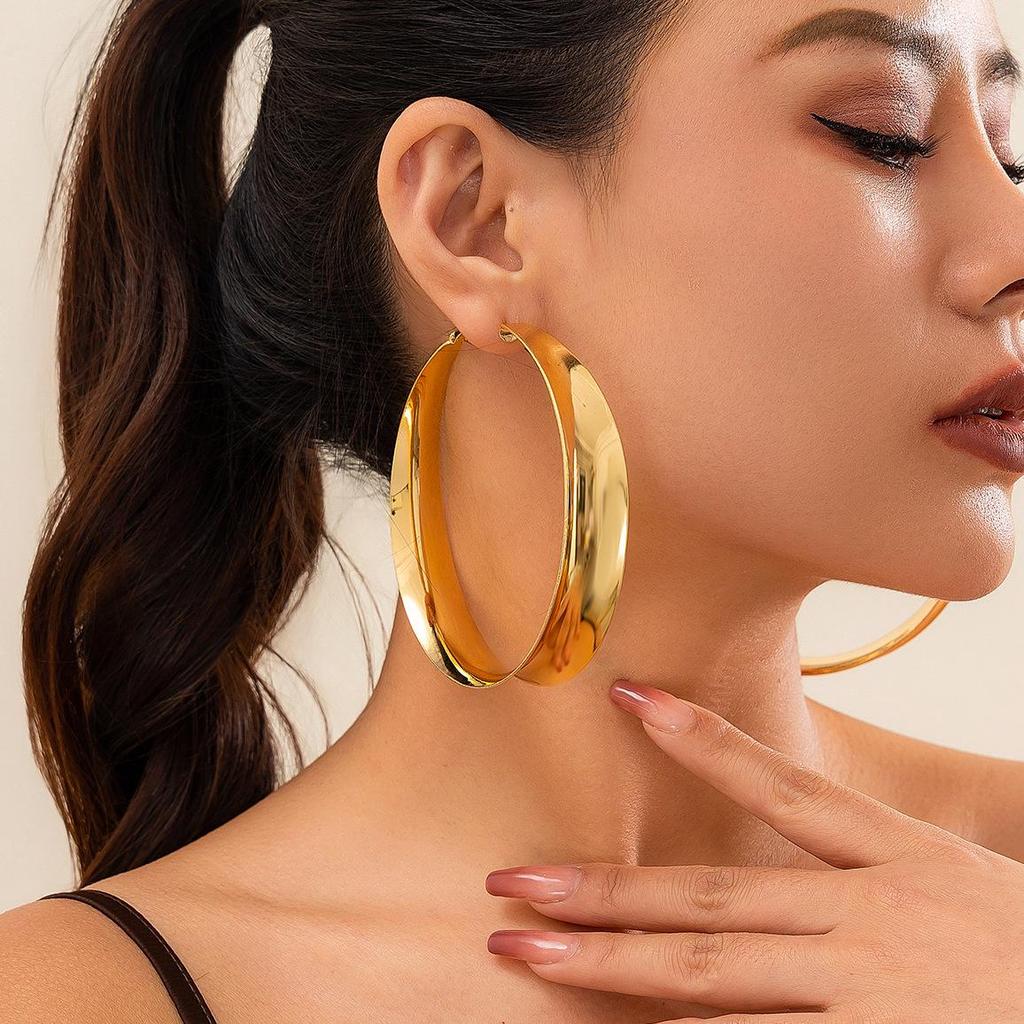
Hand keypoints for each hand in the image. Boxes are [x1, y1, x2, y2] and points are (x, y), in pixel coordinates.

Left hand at [483, 681, 1023, 1022]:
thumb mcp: (962, 888)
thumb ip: (870, 870)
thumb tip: (781, 872)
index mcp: (901, 861)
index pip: (784, 787)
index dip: (703, 742)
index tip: (629, 698)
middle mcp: (873, 922)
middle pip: (715, 899)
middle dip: (606, 889)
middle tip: (511, 879)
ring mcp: (871, 997)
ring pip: (717, 978)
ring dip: (616, 967)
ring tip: (526, 951)